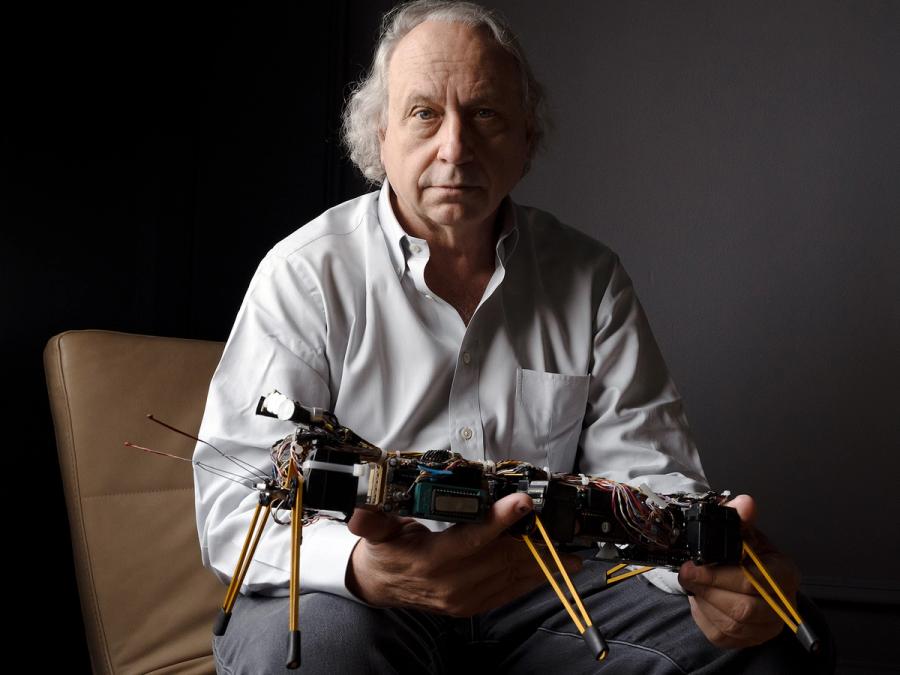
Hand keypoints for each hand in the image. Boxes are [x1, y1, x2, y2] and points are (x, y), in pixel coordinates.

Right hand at [345, 493, 582, 615]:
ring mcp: (465, 598)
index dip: (498, 520)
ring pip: (511, 576)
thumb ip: (372, 522)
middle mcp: (451, 583)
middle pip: (501, 558)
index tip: (522, 503)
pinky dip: (534, 580)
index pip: (470, 539)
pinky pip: (510, 592)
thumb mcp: (376, 533)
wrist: (381, 586)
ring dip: (543, 563)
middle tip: (564, 526)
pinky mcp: (474, 605)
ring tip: (573, 552)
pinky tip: (554, 571)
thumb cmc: (385, 552)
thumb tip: (359, 510)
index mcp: (431, 561)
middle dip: (535, 541)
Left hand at [678, 494, 799, 648]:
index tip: (692, 566)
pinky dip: (704, 616)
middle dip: (707, 589)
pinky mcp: (748, 640)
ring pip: (731, 624)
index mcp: (784, 574)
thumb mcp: (746, 532)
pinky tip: (700, 599)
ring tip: (693, 584)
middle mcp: (781, 605)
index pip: (752, 581)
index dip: (718, 576)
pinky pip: (722, 635)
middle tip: (686, 574)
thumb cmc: (749, 554)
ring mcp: (767, 627)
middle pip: (742, 608)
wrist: (751, 574)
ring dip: (704, 602)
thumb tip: (745, 503)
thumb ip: (741, 519)